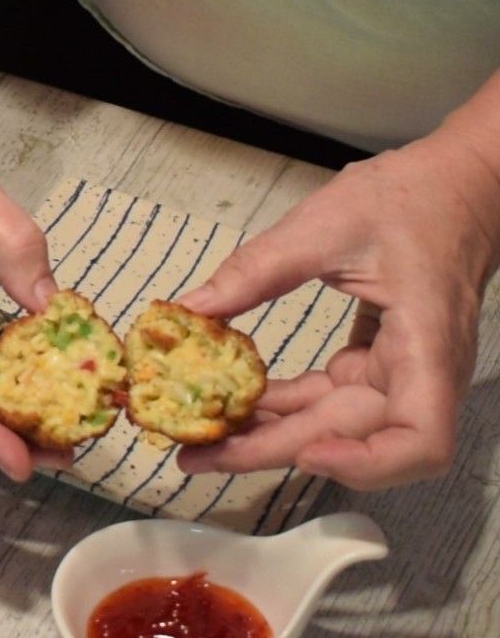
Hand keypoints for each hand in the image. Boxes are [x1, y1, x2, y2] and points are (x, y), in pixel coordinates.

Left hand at [176, 127, 499, 490]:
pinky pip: (333, 394)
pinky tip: (242, 399)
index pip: (419, 439)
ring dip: (272, 431)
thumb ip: (256, 270)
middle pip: (352, 437)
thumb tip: (192, 307)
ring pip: (336, 422)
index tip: (305, 452)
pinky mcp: (382, 357)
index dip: (366, 462)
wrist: (453, 181)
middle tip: (199, 455)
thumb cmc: (410, 197)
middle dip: (273, 449)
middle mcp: (420, 370)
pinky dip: (288, 401)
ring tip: (208, 435)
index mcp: (425, 344)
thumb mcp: (323, 226)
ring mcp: (402, 367)